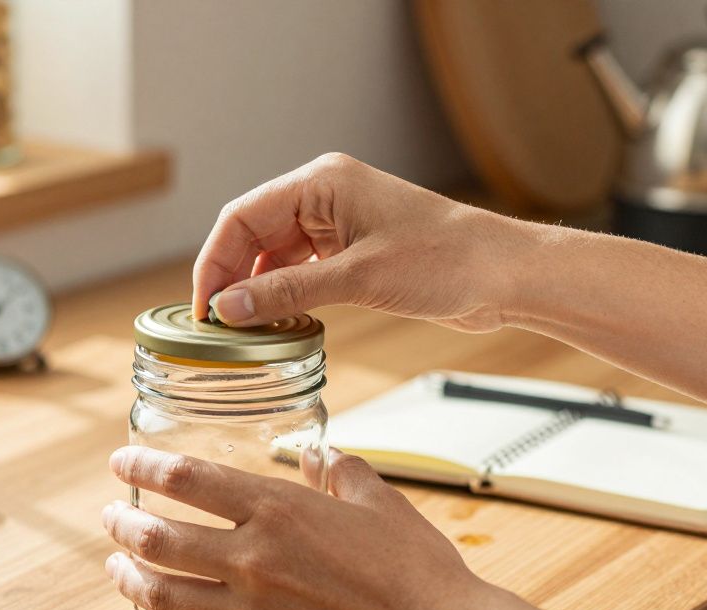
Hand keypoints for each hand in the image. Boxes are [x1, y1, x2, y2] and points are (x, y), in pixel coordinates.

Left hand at [100, 445, 492, 609]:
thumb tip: (317, 451)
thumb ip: (339, 470)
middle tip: (110, 518)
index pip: (187, 479)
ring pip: (162, 595)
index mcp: (280, 509)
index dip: (142, 467)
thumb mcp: (378, 499)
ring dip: (127, 578)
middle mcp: (255, 559)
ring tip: (115, 566)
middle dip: (122, 524)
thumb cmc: (417, 569)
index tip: (121, 463)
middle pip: (159, 538)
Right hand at [192, 153, 540, 331]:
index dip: (214, 262)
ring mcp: (340, 223)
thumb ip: (287, 293)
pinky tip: (276, 323)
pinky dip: (284, 295)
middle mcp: (325, 195)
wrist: (504, 274)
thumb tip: (229, 310)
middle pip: (253, 234)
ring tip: (242, 331)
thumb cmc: (445, 260)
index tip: (202, 308)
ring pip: (275, 255)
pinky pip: (301, 269)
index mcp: (322, 182)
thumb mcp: (358, 280)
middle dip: (231, 278)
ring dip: (257, 290)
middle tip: (215, 327)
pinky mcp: (354, 250)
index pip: (243, 216)